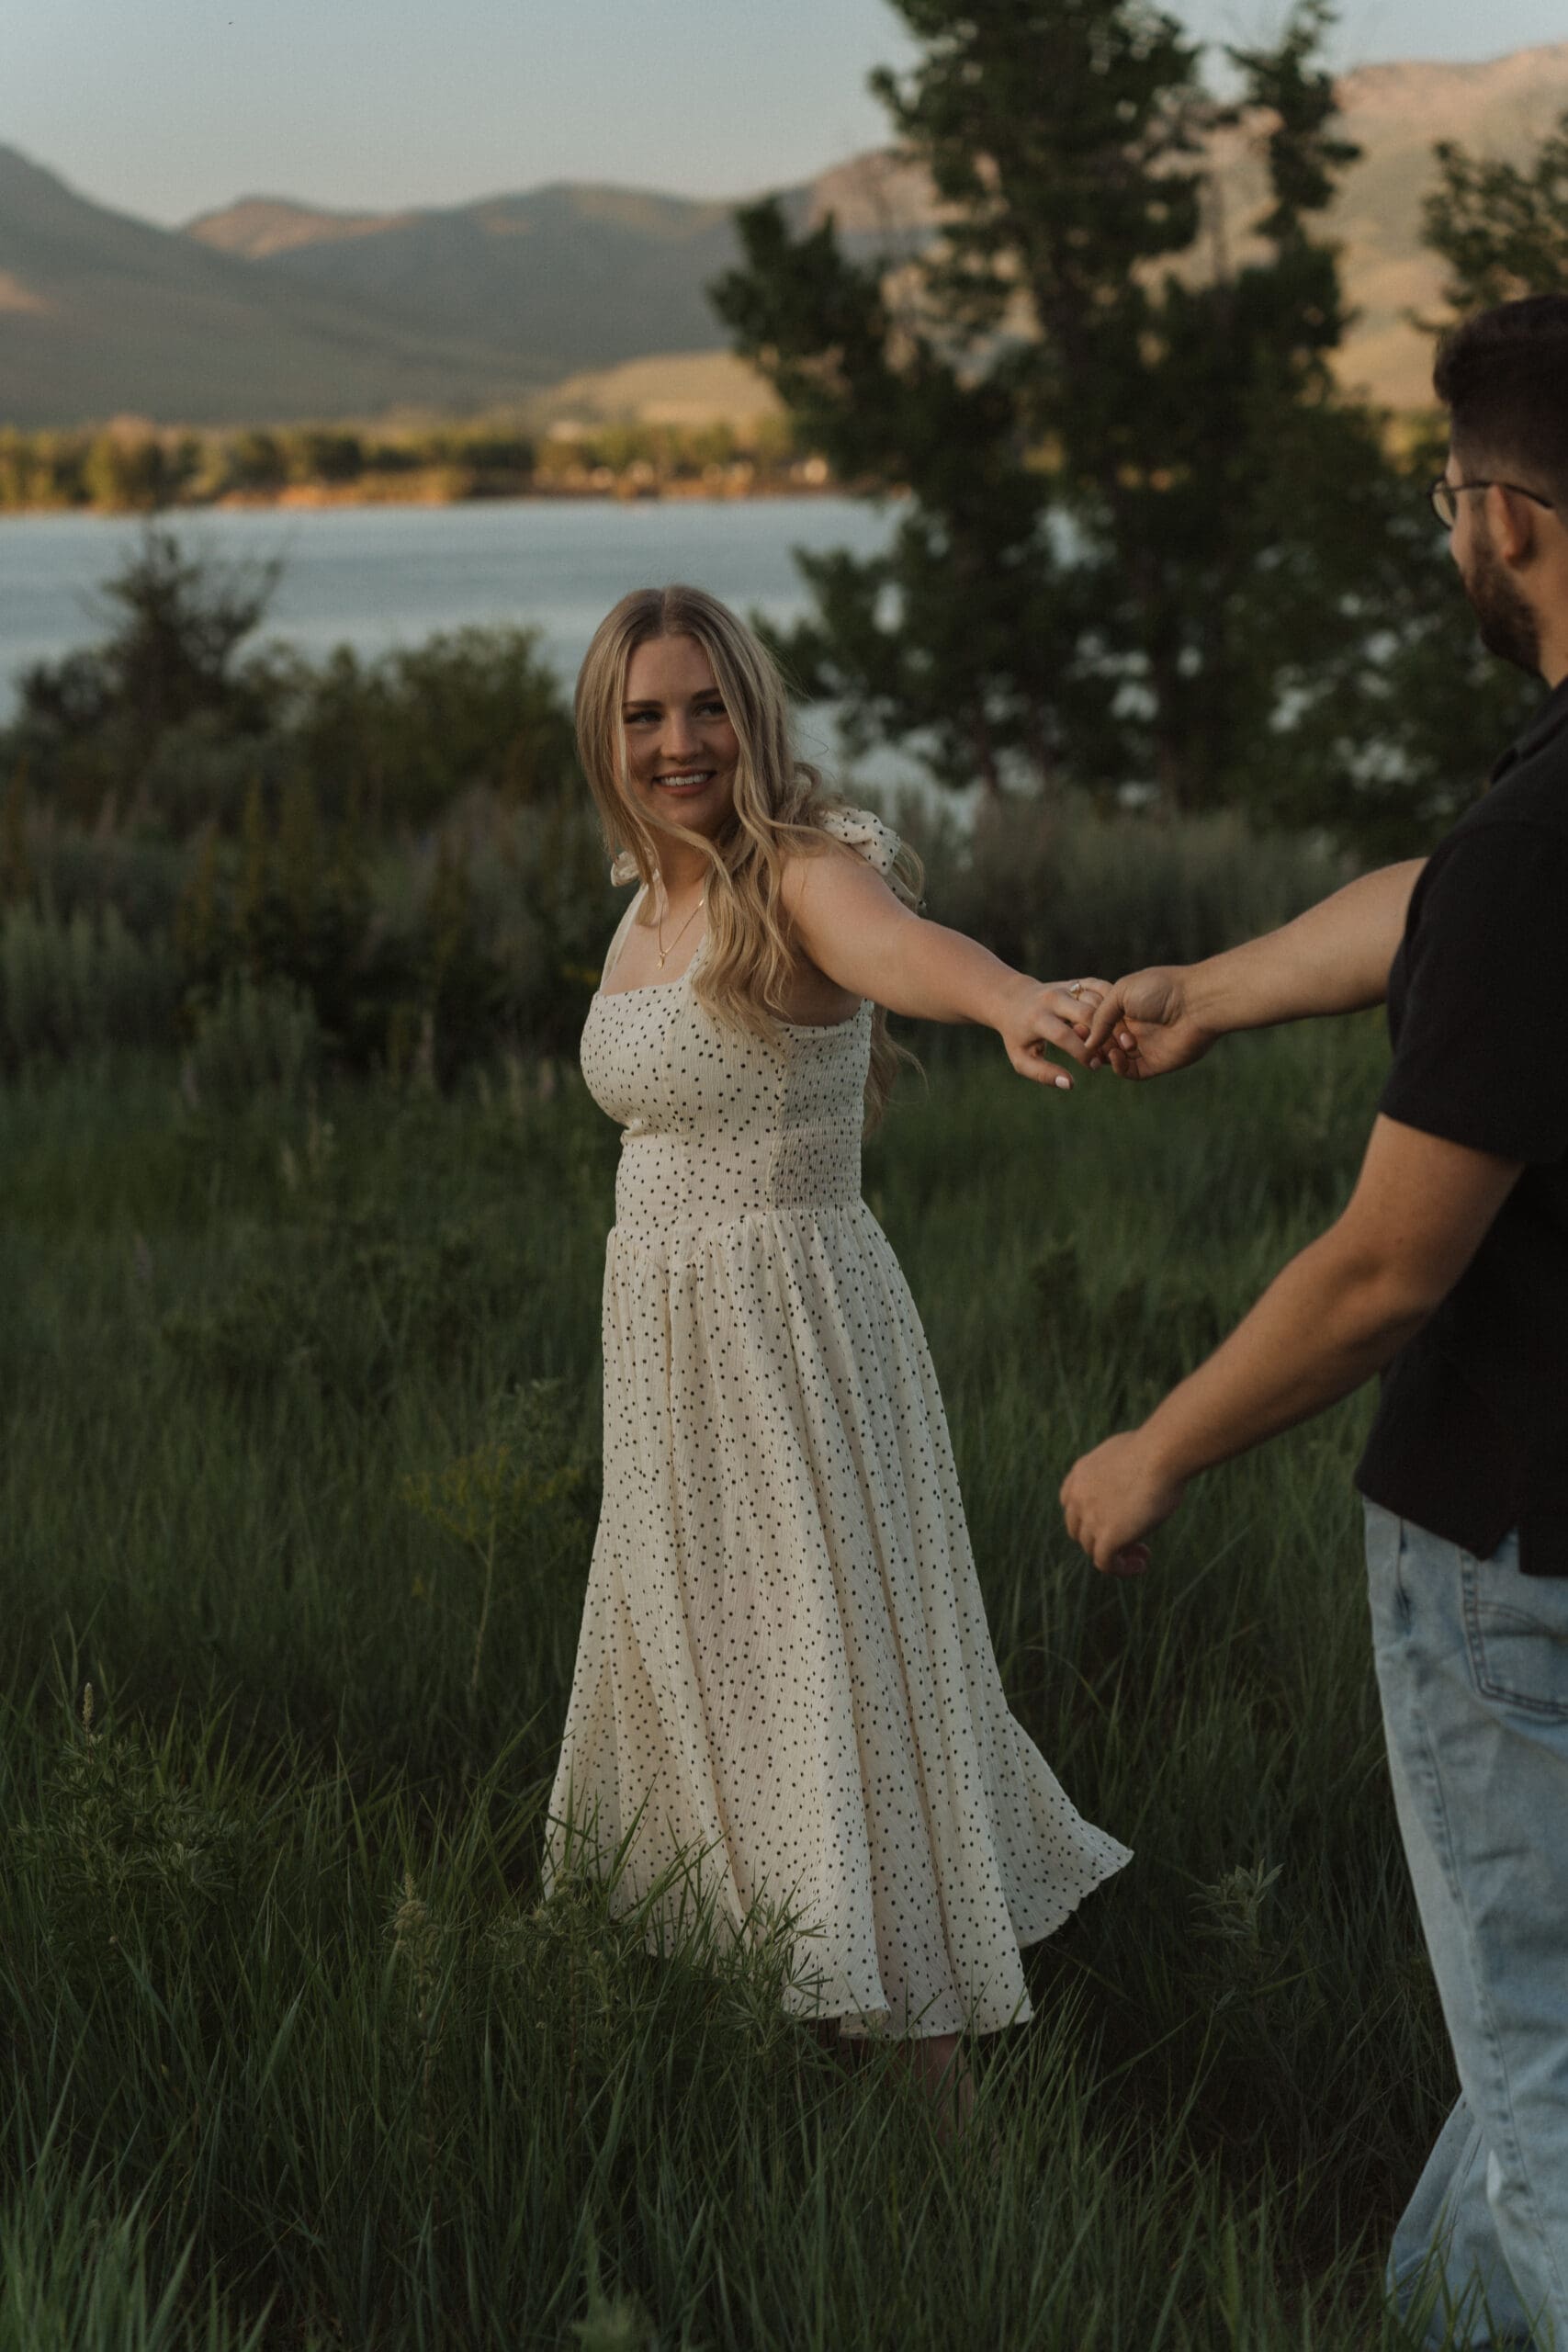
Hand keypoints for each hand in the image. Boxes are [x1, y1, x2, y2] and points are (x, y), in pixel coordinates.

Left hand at [999, 977, 1112, 1089]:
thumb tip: (1069, 1084)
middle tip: (1113, 1053)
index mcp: (1037, 1018)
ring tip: (1118, 1041)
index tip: (1094, 1066)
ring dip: (1112, 1021)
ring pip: (1098, 1000)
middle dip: (1103, 1035)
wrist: (1014, 999)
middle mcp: (1053, 999)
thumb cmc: (1019, 1035)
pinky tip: (1118, 1021)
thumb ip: (1043, 1074)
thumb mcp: (1022, 1058)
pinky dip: (1113, 1004)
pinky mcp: (1079, 982)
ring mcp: (1067, 987)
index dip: (1082, 1052)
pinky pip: (1102, 988)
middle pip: (1086, 1014)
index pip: (1063, 1035)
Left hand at [1059, 1431, 1186, 1572]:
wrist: (1162, 1454)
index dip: (1087, 1517)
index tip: (1112, 1519)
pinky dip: (1122, 1568)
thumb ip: (1121, 1467)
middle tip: (1131, 1539)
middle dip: (1101, 1537)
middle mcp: (1079, 1496)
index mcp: (1081, 1473)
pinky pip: (1106, 1564)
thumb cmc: (1158, 1449)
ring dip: (1116, 1554)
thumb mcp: (1129, 1452)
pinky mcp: (1108, 1536)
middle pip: (1079, 1530)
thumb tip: (1135, 1473)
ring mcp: (1090, 1518)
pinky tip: (1141, 1563)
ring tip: (1142, 1554)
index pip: (1069, 1503)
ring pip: (1093, 1549)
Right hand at [1081, 966, 1216, 1080]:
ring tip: (1109, 1046)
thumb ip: (1099, 1016)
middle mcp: (1134, 1028)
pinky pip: (1130, 1072)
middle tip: (1086, 1042)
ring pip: (1114, 1059)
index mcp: (1125, 1009)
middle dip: (1094, 1043)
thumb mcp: (1121, 993)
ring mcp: (1144, 1047)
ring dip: (1106, 1054)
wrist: (1197, 1003)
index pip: (1098, 1024)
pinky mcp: (1155, 1064)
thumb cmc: (1160, 989)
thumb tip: (1086, 1042)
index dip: (1085, 1028)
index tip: (1073, 1027)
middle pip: (1103, 1043)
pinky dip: (1119, 1067)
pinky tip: (1117, 1054)